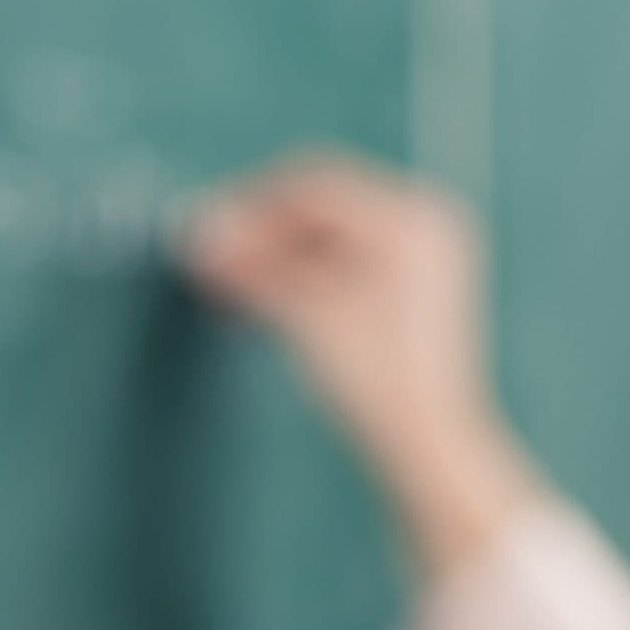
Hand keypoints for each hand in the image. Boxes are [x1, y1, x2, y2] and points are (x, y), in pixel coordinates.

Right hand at [184, 152, 540, 577]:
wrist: (428, 444)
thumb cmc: (379, 381)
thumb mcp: (306, 314)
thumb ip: (251, 265)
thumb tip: (201, 234)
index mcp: (412, 219)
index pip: (314, 186)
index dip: (250, 207)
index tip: (206, 231)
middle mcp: (426, 225)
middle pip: (322, 210)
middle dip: (261, 235)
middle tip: (211, 259)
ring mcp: (425, 257)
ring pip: (331, 239)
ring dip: (277, 258)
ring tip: (230, 286)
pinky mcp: (416, 289)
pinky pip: (350, 263)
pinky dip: (305, 277)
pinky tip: (265, 297)